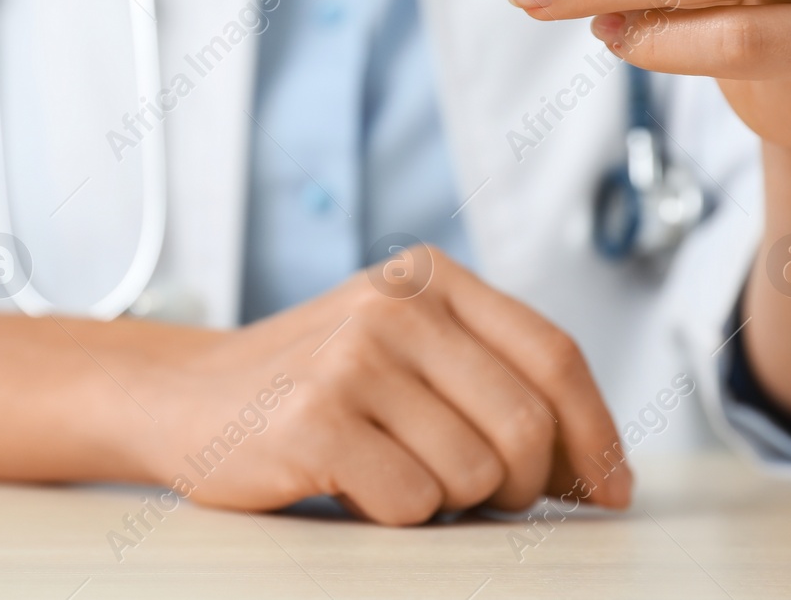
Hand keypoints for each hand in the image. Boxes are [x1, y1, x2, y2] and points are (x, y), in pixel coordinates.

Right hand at [129, 246, 629, 524]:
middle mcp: (394, 304)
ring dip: (450, 501)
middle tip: (485, 496)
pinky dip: (396, 514)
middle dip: (524, 485)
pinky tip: (353, 483)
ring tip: (396, 474)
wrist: (180, 395)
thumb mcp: (398, 345)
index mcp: (428, 277)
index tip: (610, 487)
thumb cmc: (306, 383)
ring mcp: (352, 358)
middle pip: (527, 423)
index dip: (597, 432)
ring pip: (475, 473)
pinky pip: (413, 502)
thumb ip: (487, 374)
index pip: (553, 354)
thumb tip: (598, 465)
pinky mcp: (316, 419)